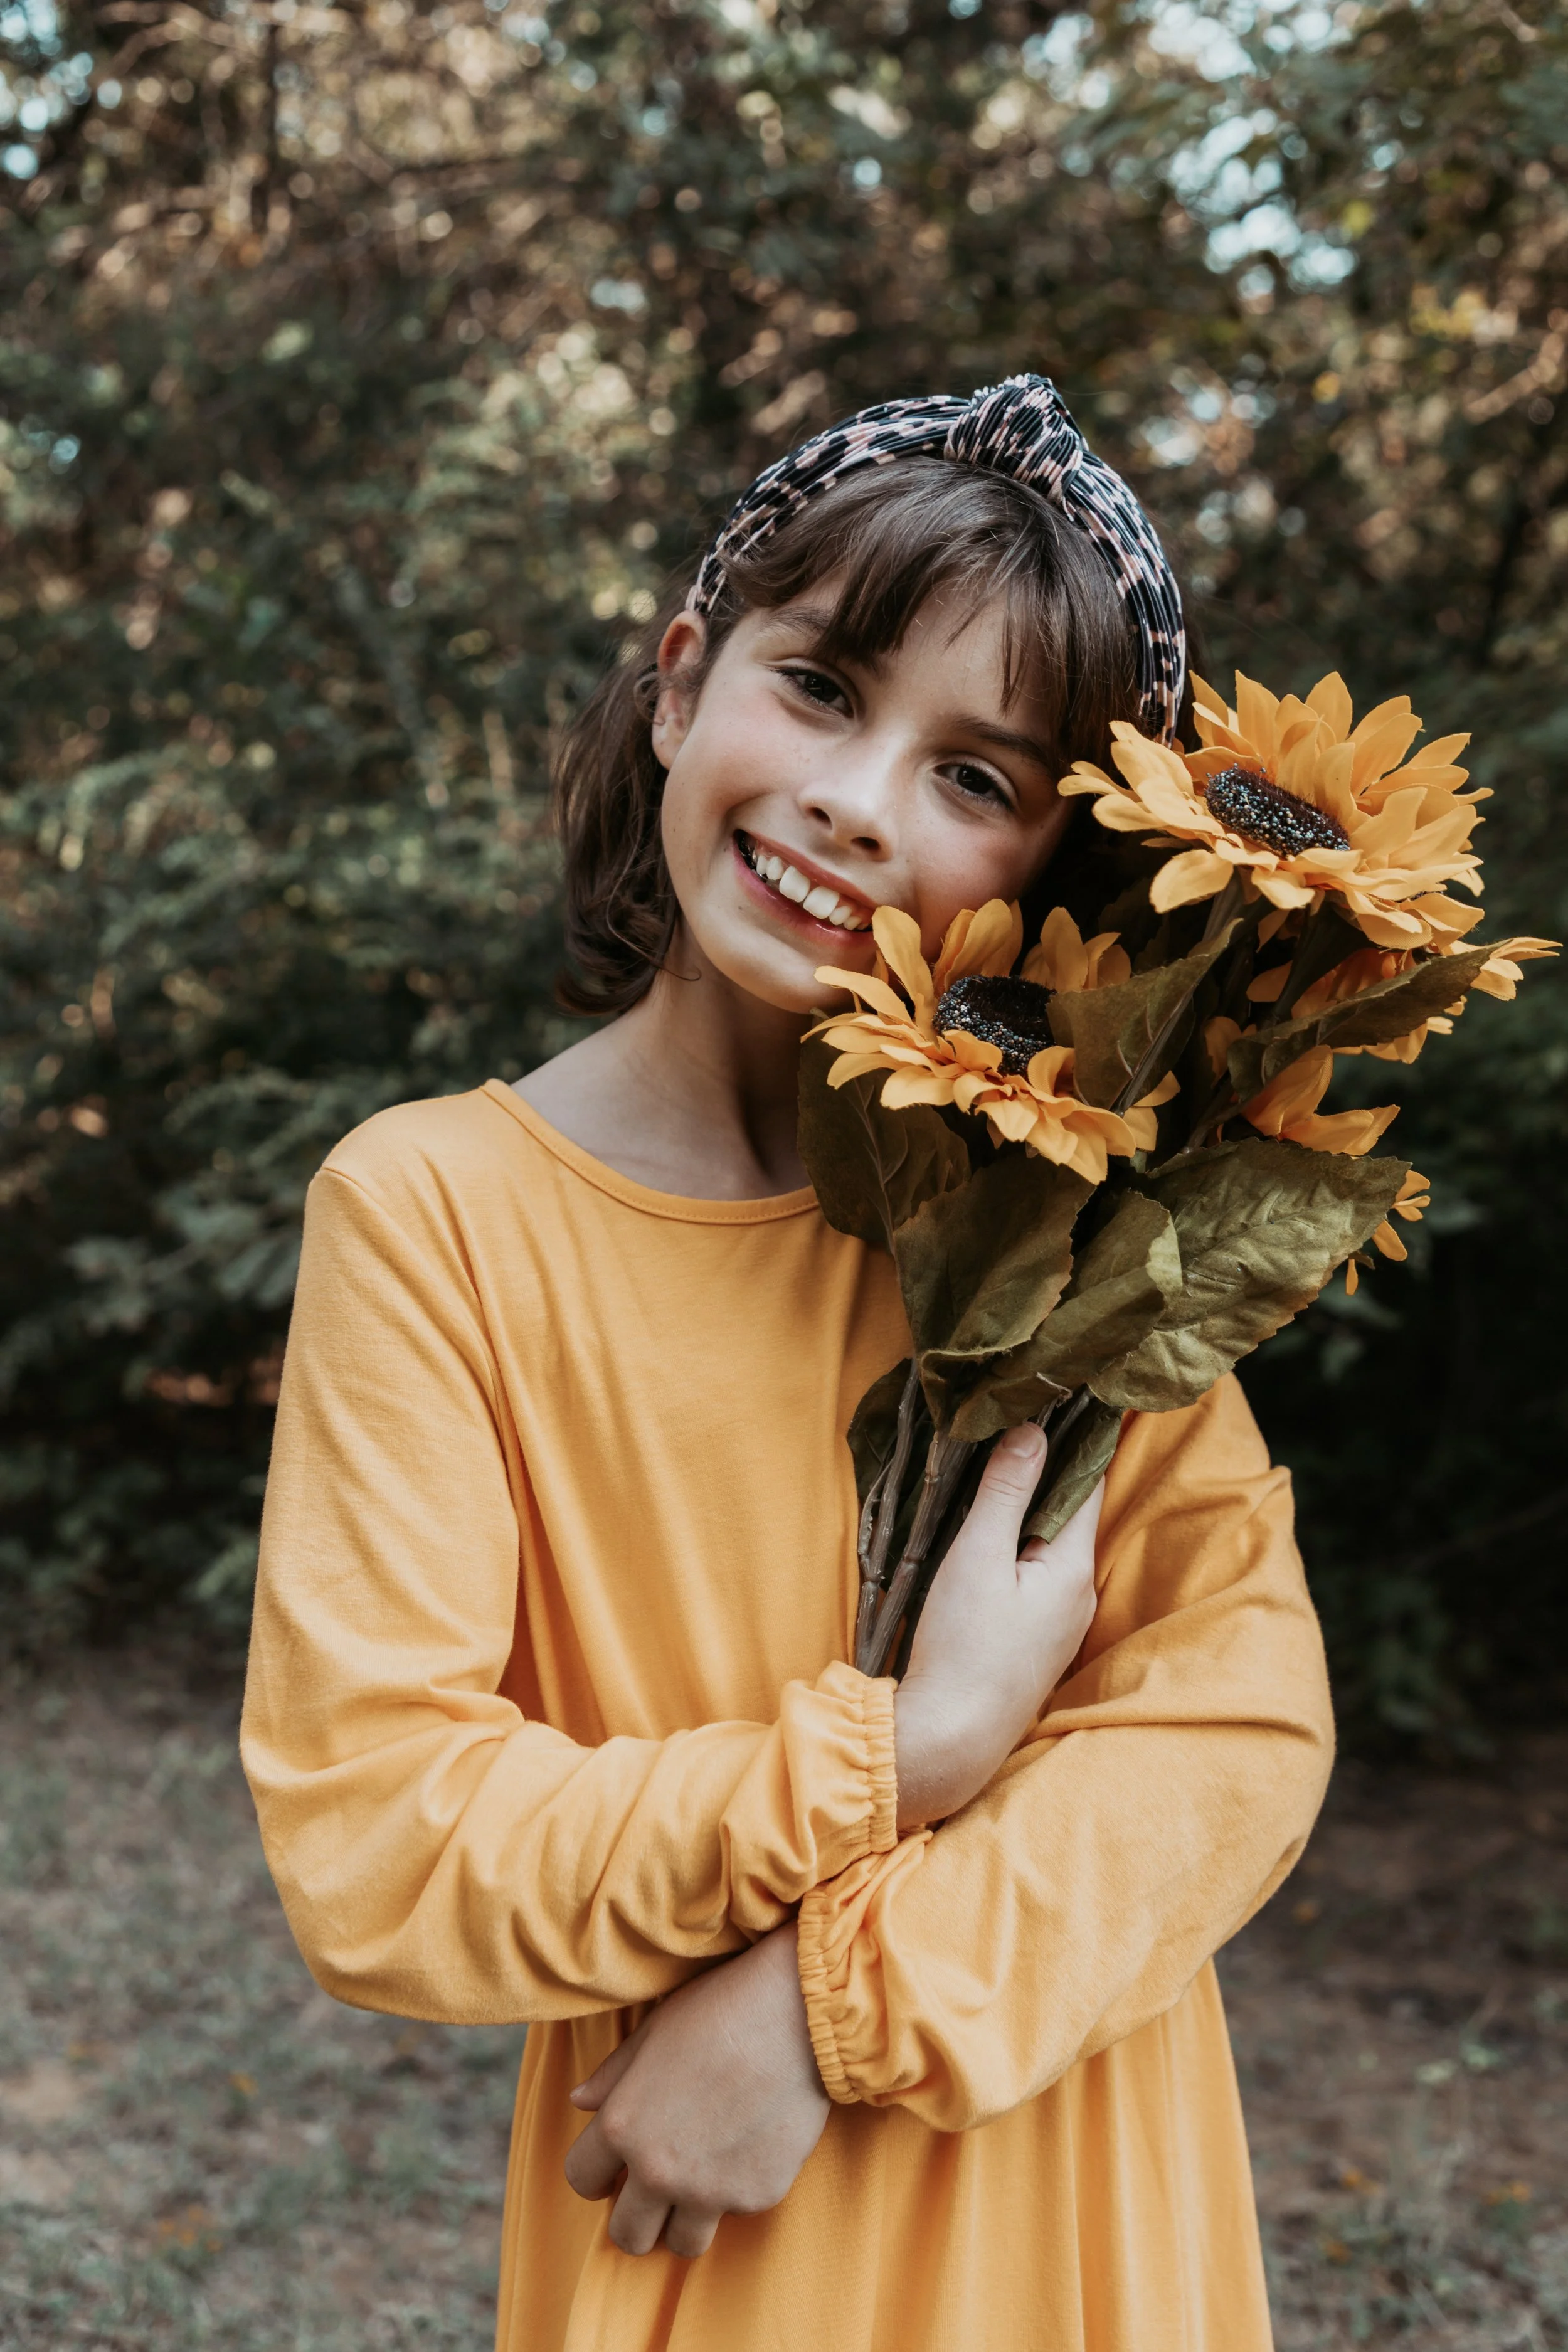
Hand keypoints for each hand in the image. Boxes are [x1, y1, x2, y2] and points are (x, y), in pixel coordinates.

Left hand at [564, 1922, 829, 2257]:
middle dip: (636, 2218)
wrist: (796, 2015)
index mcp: (623, 2126)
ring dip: (686, 2218)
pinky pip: (736, 2210)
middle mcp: (659, 2170)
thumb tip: (580, 2101)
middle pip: (628, 2236)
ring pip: (684, 2242)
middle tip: (655, 2192)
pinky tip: (749, 2145)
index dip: (594, 2175)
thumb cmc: (720, 2011)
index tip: (611, 2172)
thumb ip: (613, 2076)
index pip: (581, 2179)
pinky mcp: (756, 2196)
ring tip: (704, 2177)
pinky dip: (737, 2189)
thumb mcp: (654, 2032)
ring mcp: (710, 2190)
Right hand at [893, 1425, 1100, 1830]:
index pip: (1088, 1482)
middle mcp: (1080, 1592)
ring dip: (1033, 1506)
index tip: (1072, 1393)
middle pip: (1071, 1511)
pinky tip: (994, 1531)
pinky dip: (1022, 1541)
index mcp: (1072, 1567)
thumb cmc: (962, 1647)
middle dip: (1051, 1467)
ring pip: (1052, 1543)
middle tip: (1026, 1414)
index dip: (1079, 1437)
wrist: (950, 1737)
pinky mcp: (1037, 1639)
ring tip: (1005, 1461)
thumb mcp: (977, 1558)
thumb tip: (1031, 1432)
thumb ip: (1005, 1494)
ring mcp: (1061, 1620)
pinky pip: (1038, 1571)